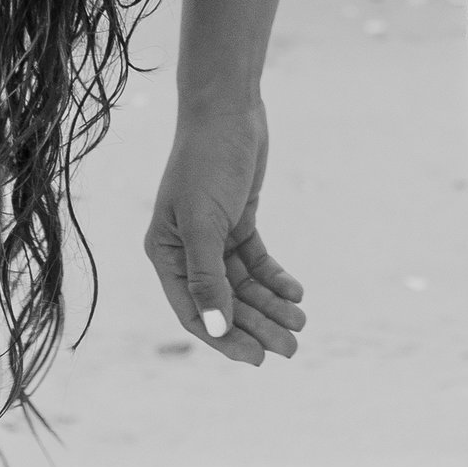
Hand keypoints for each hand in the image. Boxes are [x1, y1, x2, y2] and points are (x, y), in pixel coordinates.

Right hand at [145, 94, 307, 365]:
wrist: (227, 108)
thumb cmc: (207, 161)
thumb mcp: (205, 222)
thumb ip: (208, 277)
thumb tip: (217, 329)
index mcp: (167, 254)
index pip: (196, 311)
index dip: (225, 338)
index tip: (258, 359)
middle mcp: (187, 250)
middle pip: (224, 302)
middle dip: (257, 326)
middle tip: (291, 348)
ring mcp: (213, 235)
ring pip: (243, 284)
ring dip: (271, 305)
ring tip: (300, 323)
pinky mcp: (237, 219)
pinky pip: (256, 260)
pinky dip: (275, 277)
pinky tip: (296, 293)